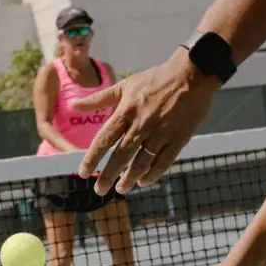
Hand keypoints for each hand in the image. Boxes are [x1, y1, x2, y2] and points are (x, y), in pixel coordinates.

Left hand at [73, 48, 219, 195]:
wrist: (192, 75)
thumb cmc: (156, 79)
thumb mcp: (125, 85)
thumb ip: (99, 99)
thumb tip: (74, 105)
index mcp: (126, 112)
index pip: (104, 139)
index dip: (92, 158)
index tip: (83, 172)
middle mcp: (141, 125)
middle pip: (121, 156)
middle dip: (108, 175)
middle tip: (99, 190)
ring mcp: (161, 133)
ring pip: (142, 162)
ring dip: (129, 178)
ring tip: (121, 189)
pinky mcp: (179, 138)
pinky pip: (164, 161)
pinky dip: (153, 174)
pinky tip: (144, 182)